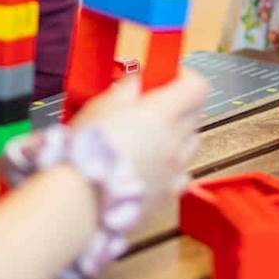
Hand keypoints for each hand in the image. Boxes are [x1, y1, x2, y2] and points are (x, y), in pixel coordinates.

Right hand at [73, 70, 208, 210]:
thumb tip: (140, 80)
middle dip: (179, 104)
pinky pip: (182, 174)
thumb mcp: (102, 105)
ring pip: (192, 144)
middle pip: (196, 113)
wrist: (80, 201)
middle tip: (152, 106)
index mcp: (162, 114)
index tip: (166, 78)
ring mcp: (176, 170)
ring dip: (178, 136)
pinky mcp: (169, 195)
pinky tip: (150, 166)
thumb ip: (128, 88)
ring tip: (149, 138)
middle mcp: (176, 142)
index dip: (184, 77)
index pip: (198, 86)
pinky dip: (172, 167)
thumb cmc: (86, 151)